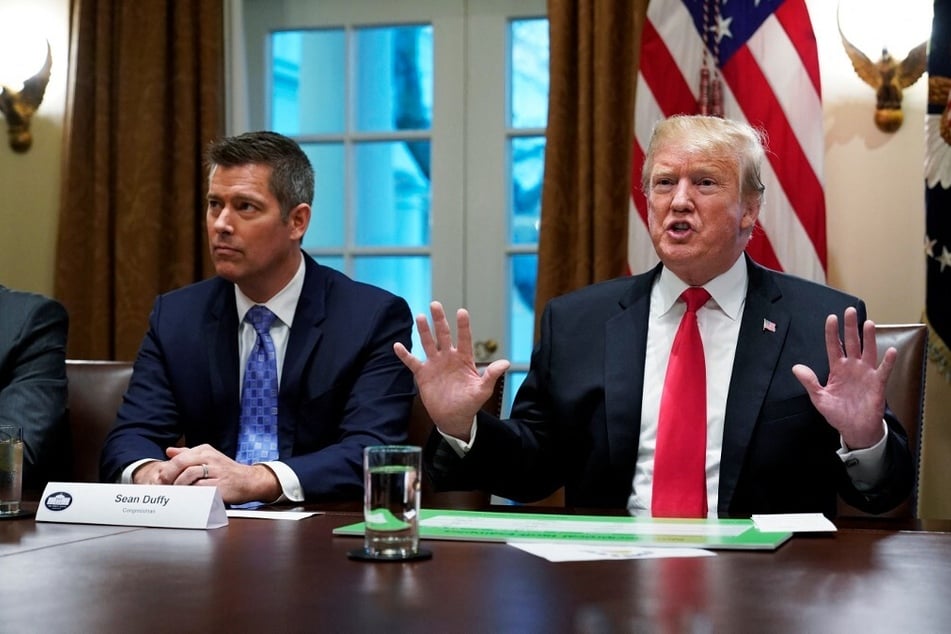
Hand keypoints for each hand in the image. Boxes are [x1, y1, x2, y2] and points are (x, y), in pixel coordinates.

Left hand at [132, 444, 280, 503]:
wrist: (249, 481)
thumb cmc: (227, 471)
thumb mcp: (209, 457)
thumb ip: (188, 453)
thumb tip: (169, 451)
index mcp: (205, 451)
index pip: (180, 457)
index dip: (167, 469)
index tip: (160, 479)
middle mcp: (210, 458)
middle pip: (182, 463)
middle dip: (169, 476)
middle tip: (162, 486)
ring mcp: (216, 471)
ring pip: (189, 476)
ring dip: (178, 485)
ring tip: (174, 492)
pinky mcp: (220, 486)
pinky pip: (200, 489)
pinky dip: (190, 493)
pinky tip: (187, 497)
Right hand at [393, 301, 508, 440]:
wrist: (453, 418)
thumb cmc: (470, 403)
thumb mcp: (483, 390)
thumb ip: (492, 375)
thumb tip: (506, 363)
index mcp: (464, 359)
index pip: (464, 338)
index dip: (463, 326)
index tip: (462, 312)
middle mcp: (449, 357)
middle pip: (444, 335)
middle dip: (440, 320)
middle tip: (435, 304)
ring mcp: (435, 364)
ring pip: (428, 343)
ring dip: (424, 331)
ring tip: (421, 316)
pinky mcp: (423, 374)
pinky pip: (412, 362)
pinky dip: (404, 354)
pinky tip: (397, 345)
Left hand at [791, 307, 896, 449]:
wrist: (854, 429)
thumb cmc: (837, 413)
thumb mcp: (819, 398)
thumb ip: (809, 382)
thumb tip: (796, 368)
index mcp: (837, 369)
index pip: (833, 346)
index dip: (832, 332)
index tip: (831, 318)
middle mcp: (852, 367)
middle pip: (851, 343)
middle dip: (850, 327)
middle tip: (849, 311)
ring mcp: (866, 374)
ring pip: (868, 351)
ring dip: (868, 338)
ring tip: (867, 323)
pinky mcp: (877, 383)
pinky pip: (883, 370)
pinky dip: (887, 361)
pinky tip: (890, 350)